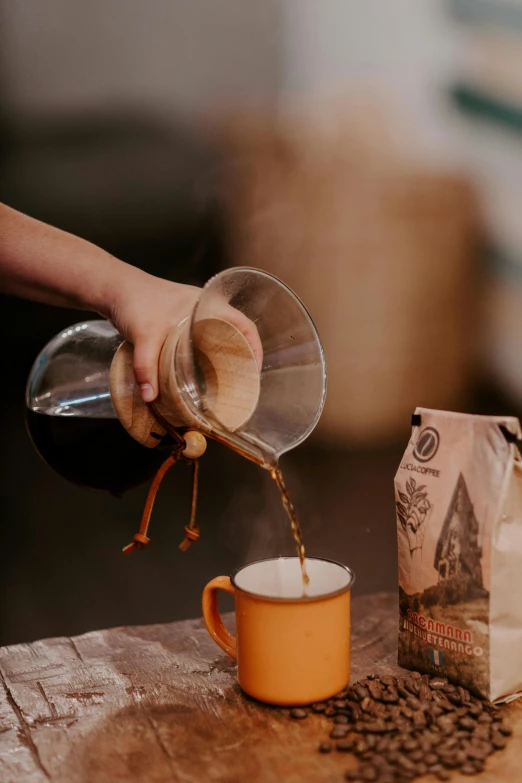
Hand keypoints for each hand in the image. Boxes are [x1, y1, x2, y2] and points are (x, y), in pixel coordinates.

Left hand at [109, 269, 262, 401]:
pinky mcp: (179, 324)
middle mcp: (205, 310)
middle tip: (241, 382)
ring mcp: (193, 316)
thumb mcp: (144, 335)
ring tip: (224, 382)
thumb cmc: (135, 299)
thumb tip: (151, 397)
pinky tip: (201, 373)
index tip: (255, 370)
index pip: (244, 325)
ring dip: (224, 357)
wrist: (113, 288)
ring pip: (218, 337)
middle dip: (241, 357)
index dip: (255, 348)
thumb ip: (146, 367)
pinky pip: (202, 341)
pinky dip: (206, 355)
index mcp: (208, 306)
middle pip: (235, 334)